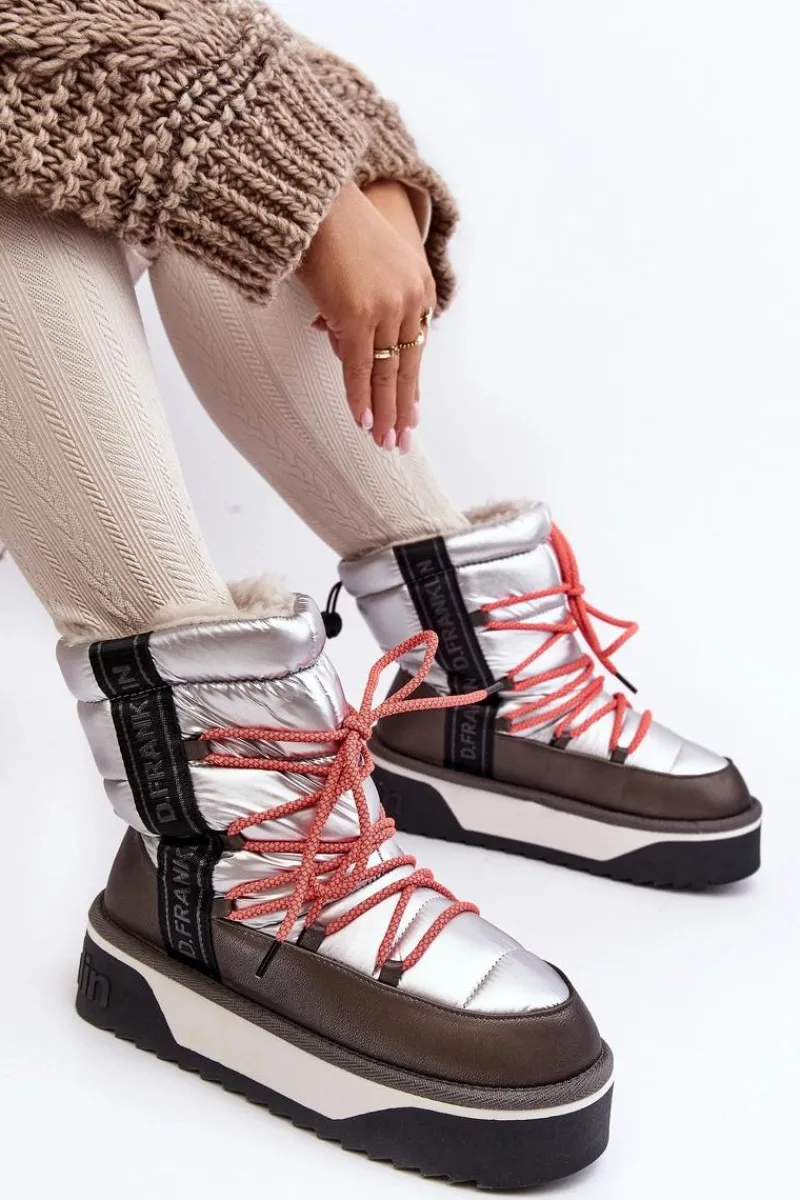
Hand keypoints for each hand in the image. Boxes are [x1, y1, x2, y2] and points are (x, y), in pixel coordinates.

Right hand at [298, 182, 435, 450]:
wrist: (317, 198)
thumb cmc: (332, 228)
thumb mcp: (361, 269)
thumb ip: (359, 307)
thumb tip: (338, 342)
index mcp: (420, 283)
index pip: (417, 346)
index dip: (412, 382)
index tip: (412, 410)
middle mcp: (410, 298)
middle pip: (408, 365)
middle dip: (404, 408)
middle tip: (403, 440)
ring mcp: (387, 307)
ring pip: (388, 373)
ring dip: (385, 412)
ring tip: (385, 442)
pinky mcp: (358, 314)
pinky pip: (360, 368)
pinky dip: (360, 398)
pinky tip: (363, 422)